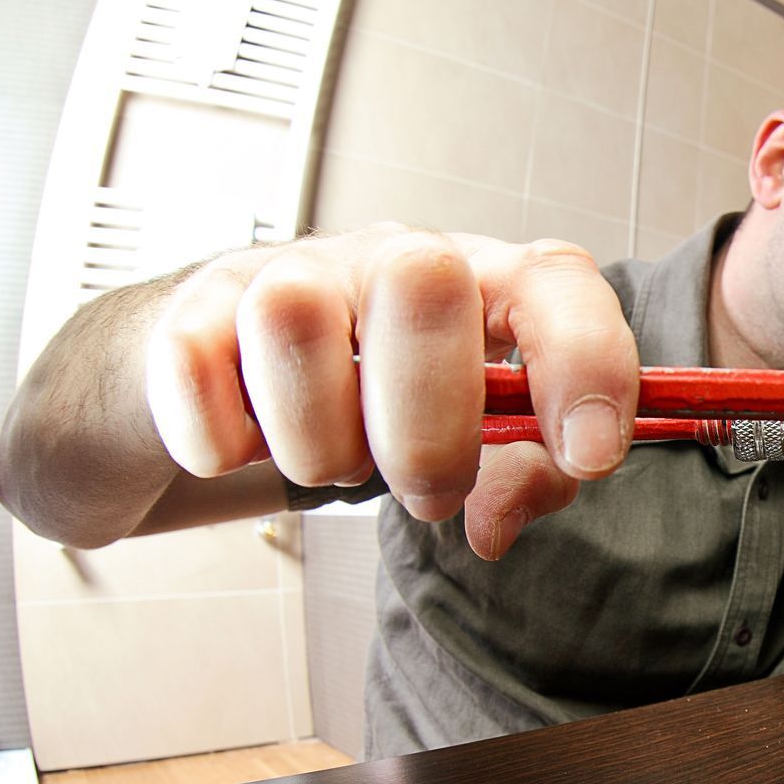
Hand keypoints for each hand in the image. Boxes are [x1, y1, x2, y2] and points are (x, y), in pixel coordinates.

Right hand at [142, 225, 638, 559]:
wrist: (246, 375)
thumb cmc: (393, 403)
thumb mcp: (487, 441)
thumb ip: (526, 478)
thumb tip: (493, 526)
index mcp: (489, 283)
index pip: (557, 282)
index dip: (585, 365)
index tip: (590, 457)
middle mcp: (395, 258)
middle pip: (424, 284)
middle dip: (430, 429)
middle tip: (425, 488)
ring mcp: (291, 273)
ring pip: (295, 322)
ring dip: (320, 442)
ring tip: (335, 455)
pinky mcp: (194, 310)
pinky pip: (196, 372)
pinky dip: (223, 443)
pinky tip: (248, 443)